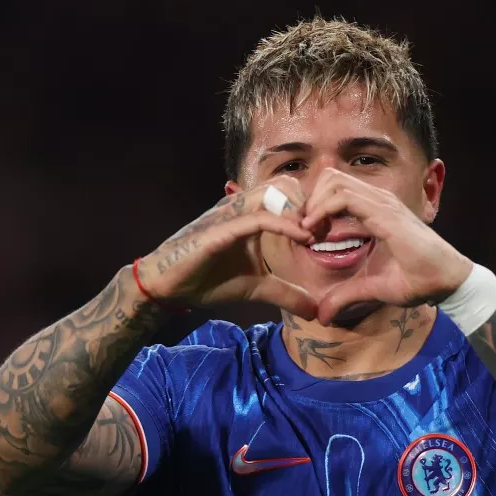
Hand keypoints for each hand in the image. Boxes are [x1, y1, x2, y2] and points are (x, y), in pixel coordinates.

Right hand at [137, 176, 318, 319]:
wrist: (167, 286)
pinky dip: (284, 225)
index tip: (328, 231)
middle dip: (310, 205)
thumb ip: (286, 293)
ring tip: (314, 235)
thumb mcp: (256, 287)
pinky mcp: (220, 229)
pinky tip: (302, 238)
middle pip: (286, 185)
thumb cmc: (207, 280)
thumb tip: (314, 310)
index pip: (289, 193)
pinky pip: (257, 218)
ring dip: (300, 211)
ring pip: (273, 194)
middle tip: (324, 232)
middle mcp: (240, 206)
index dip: (312, 208)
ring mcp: (229, 214)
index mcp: (250, 213)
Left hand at [301, 168, 472, 324]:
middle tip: (305, 230)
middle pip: (330, 177)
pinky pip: (344, 197)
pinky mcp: (385, 213)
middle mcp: (377, 200)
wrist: (447, 282)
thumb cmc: (418, 280)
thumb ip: (346, 296)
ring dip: (314, 204)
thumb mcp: (372, 288)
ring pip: (333, 181)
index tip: (307, 235)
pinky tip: (316, 234)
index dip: (315, 207)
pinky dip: (322, 210)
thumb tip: (323, 316)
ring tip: (309, 232)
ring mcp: (382, 203)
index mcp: (375, 210)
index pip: (336, 189)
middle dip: (310, 200)